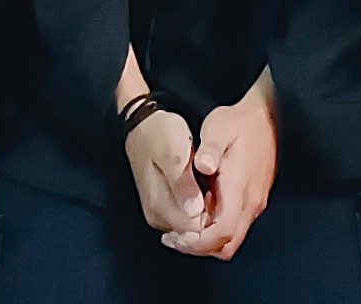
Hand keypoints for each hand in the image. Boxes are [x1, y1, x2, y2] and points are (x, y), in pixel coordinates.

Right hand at [121, 110, 207, 244]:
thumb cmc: (159, 135)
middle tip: (213, 184)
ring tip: (208, 183)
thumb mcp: (173, 152)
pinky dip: (201, 207)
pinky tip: (203, 188)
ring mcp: (161, 216)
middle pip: (196, 234)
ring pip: (194, 227)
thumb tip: (194, 211)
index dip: (214, 216)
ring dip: (207, 211)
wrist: (143, 127)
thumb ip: (183, 183)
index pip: (195, 233)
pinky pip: (189, 219)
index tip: (217, 191)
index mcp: (160, 205)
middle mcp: (159, 218)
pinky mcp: (164, 210)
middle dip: (212, 214)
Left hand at [177, 88, 279, 257]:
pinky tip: (198, 211)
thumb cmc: (241, 121)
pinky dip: (214, 229)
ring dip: (206, 239)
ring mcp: (254, 202)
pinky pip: (234, 226)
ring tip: (182, 226)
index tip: (176, 236)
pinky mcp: (253, 199)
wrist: (268, 114)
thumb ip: (210, 148)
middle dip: (199, 247)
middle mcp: (251, 201)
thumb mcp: (219, 127)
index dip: (198, 242)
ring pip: (231, 239)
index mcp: (240, 188)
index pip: (223, 233)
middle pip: (227, 244)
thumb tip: (202, 165)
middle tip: (174, 237)